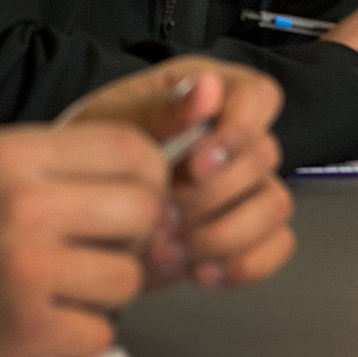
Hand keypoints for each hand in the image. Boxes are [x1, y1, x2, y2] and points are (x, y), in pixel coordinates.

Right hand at [0, 124, 164, 356]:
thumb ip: (37, 168)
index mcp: (8, 154)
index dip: (146, 179)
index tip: (134, 202)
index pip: (129, 149)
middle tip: (101, 255)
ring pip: (127, 278)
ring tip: (64, 295)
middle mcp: (23, 203)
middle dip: (133, 238)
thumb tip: (121, 180)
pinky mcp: (22, 329)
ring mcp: (25, 267)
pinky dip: (79, 340)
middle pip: (143, 211)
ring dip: (104, 294)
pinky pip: (99, 335)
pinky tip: (45, 330)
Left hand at [60, 58, 293, 289]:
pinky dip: (244, 263)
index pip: (259, 96)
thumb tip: (207, 87)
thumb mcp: (110, 125)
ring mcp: (248, 183)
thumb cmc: (92, 156)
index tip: (196, 166)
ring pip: (275, 205)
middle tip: (162, 214)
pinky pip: (277, 245)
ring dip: (223, 234)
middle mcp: (235, 134)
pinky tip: (199, 270)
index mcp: (207, 92)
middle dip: (210, 196)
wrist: (80, 213)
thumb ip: (160, 108)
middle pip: (264, 158)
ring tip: (171, 247)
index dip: (239, 132)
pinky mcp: (250, 229)